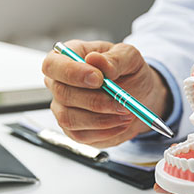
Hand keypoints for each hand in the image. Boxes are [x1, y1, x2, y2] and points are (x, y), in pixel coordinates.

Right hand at [42, 40, 171, 146]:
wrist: (139, 96)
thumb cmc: (129, 72)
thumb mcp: (129, 57)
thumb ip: (114, 58)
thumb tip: (95, 59)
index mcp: (68, 57)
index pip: (53, 64)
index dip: (72, 72)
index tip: (98, 79)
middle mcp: (59, 83)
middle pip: (62, 94)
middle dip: (95, 101)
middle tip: (121, 102)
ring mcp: (62, 108)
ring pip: (69, 118)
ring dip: (102, 119)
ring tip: (126, 112)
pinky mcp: (72, 129)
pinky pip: (81, 135)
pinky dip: (105, 131)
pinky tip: (121, 122)